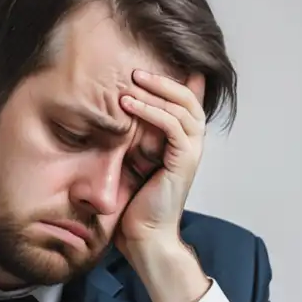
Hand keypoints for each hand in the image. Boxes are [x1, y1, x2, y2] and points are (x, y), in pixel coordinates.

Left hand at [115, 69, 206, 254]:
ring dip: (158, 90)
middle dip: (164, 79)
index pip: (187, 102)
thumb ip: (131, 136)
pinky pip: (174, 127)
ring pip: (184, 108)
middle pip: (190, 98)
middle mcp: (191, 145)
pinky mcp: (184, 163)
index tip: (147, 64)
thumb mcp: (129, 160)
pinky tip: (130, 105)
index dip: (175, 80)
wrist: (144, 237)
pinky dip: (153, 111)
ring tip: (132, 80)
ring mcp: (190, 153)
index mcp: (181, 142)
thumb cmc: (134, 203)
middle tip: (136, 69)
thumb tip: (110, 112)